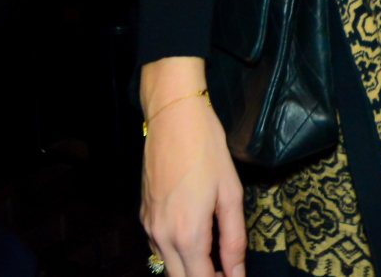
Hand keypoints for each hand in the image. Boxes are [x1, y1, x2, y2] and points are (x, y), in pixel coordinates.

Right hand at [140, 59, 244, 276]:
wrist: (173, 118)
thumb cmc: (207, 150)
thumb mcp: (230, 193)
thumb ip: (234, 238)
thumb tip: (237, 272)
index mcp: (187, 234)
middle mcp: (162, 237)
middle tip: (226, 270)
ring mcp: (148, 226)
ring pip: (167, 266)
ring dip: (188, 269)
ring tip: (214, 258)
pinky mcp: (143, 215)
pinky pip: (158, 247)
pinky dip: (175, 253)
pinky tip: (194, 239)